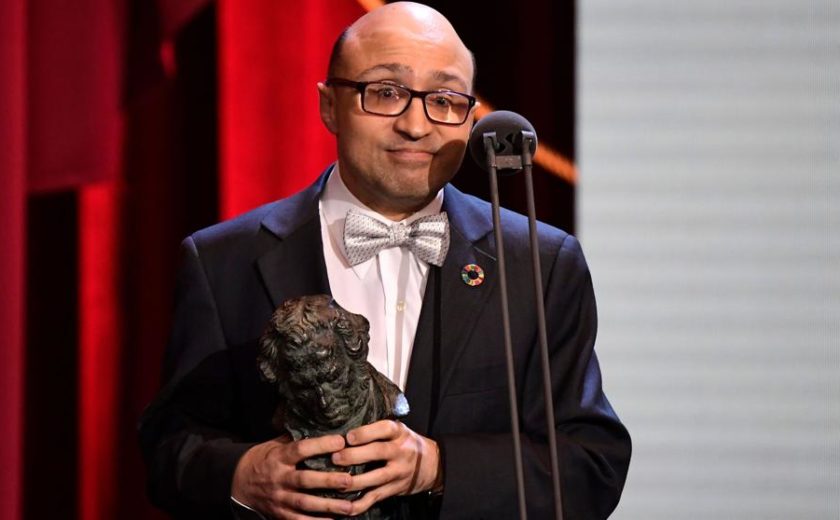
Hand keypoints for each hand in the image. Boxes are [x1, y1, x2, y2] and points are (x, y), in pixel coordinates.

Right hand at [231, 435, 353, 518]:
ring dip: (328, 506)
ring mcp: (279, 497)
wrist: (238, 482)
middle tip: (349, 480)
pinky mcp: (279, 513)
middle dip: (328, 481)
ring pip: (305, 503)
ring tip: (349, 507)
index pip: (301, 449)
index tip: (341, 442)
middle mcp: (279, 478)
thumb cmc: (264, 459)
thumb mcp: (275, 444)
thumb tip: (321, 422)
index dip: (321, 445)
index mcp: (279, 457)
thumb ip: (295, 437)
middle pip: (305, 480)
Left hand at [331, 420, 441, 515]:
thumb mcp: (398, 430)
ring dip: (355, 481)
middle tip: (335, 457)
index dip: (365, 433)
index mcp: (399, 433)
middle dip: (355, 455)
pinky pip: (376, 496)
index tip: (348, 437)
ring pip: (376, 477)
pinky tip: (346, 507)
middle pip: (378, 452)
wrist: (433, 464)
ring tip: (336, 481)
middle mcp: (401, 451)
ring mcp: (399, 471)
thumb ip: (378, 430)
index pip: (384, 429)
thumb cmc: (406, 443)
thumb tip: (346, 433)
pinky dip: (361, 504)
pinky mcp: (396, 489)